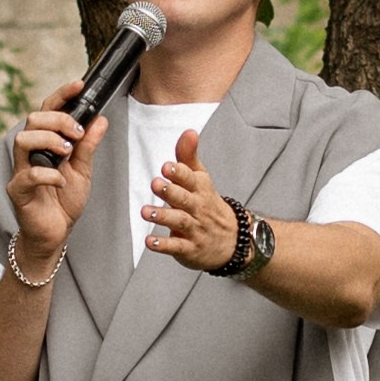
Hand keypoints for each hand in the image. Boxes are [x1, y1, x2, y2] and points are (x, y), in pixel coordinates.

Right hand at [5, 81, 106, 265]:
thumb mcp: (83, 170)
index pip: (47, 110)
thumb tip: (101, 119)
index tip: (79, 85)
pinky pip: (28, 175)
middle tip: (78, 134)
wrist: (56, 233)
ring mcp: (21, 170)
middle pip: (32, 119)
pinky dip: (49, 175)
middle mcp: (29, 153)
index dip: (61, 95)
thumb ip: (89, 146)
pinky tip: (62, 181)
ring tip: (67, 153)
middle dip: (58, 120)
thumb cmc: (64, 201)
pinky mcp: (18, 190)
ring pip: (22, 140)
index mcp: (44, 143)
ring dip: (49, 141)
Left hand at [145, 128, 239, 271]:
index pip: (191, 178)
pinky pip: (177, 247)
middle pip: (185, 198)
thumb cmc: (208, 205)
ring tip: (146, 212)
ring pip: (179, 221)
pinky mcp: (190, 248)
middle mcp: (198, 208)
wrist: (233, 240)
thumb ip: (189, 156)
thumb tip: (188, 132)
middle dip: (170, 191)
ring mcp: (195, 229)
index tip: (167, 166)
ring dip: (162, 216)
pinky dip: (163, 245)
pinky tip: (150, 242)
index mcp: (200, 189)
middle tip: (155, 184)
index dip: (179, 172)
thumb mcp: (201, 178)